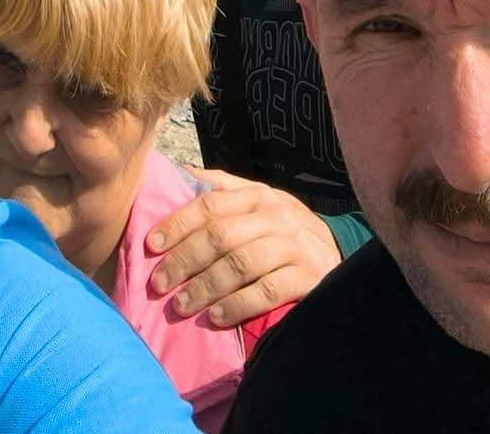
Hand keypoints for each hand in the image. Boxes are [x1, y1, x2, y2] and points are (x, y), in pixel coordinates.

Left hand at [146, 168, 341, 327]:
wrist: (338, 258)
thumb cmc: (283, 232)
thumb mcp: (257, 203)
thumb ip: (220, 189)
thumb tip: (177, 172)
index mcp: (256, 195)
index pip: (209, 204)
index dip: (177, 223)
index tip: (152, 245)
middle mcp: (275, 215)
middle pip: (220, 236)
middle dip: (184, 261)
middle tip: (159, 284)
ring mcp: (294, 246)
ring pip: (239, 264)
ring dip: (205, 287)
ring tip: (181, 305)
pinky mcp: (308, 277)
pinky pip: (266, 292)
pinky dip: (237, 305)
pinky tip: (216, 317)